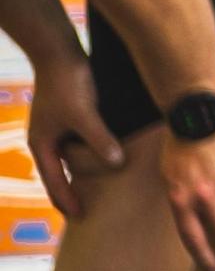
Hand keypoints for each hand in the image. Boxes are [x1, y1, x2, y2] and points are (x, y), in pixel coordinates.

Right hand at [22, 53, 120, 222]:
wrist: (59, 52)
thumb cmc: (67, 82)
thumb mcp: (84, 114)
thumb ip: (99, 139)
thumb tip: (115, 163)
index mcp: (43, 144)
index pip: (55, 181)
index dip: (67, 200)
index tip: (80, 218)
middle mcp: (46, 139)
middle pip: (59, 173)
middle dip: (70, 192)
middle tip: (85, 211)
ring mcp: (56, 127)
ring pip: (69, 158)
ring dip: (81, 172)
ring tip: (97, 188)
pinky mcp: (67, 115)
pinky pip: (78, 142)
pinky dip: (88, 153)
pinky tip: (104, 155)